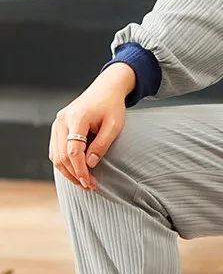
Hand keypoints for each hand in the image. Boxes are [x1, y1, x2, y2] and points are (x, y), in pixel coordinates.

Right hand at [49, 68, 131, 190]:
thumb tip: (89, 164)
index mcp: (76, 118)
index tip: (89, 182)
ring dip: (68, 171)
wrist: (107, 88)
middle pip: (61, 156)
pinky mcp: (58, 126)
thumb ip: (102, 144)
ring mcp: (57, 123)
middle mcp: (62, 120)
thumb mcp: (114, 124)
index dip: (80, 170)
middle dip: (74, 174)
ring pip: (56, 155)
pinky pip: (56, 149)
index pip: (73, 151)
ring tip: (83, 181)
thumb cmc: (112, 105)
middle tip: (88, 186)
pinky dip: (65, 162)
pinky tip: (77, 170)